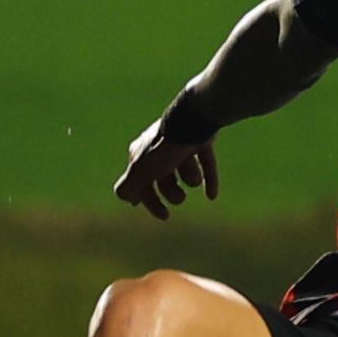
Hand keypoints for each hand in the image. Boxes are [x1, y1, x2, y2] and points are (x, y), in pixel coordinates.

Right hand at [114, 97, 219, 219]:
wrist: (192, 120)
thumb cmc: (164, 148)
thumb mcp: (140, 171)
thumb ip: (129, 187)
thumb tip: (126, 199)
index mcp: (141, 154)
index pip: (141, 183)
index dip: (151, 201)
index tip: (165, 216)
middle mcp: (159, 148)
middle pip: (166, 180)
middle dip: (174, 193)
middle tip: (181, 197)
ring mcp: (181, 144)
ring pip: (187, 172)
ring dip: (192, 178)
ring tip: (195, 178)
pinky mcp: (201, 141)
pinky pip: (207, 165)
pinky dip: (210, 179)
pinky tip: (211, 196)